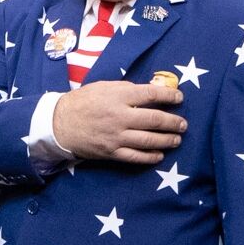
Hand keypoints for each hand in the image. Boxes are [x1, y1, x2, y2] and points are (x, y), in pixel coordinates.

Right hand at [52, 82, 186, 163]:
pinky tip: (159, 155)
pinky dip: (150, 157)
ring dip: (167, 140)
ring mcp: (116, 136)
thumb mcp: (104, 86)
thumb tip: (150, 90)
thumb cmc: (83, 101)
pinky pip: (135, 157)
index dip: (169, 95)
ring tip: (177, 139)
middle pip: (154, 120)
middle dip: (173, 122)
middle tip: (183, 124)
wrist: (60, 123)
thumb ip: (127, 89)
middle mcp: (120, 116)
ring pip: (148, 140)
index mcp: (119, 96)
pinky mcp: (111, 152)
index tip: (180, 97)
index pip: (151, 94)